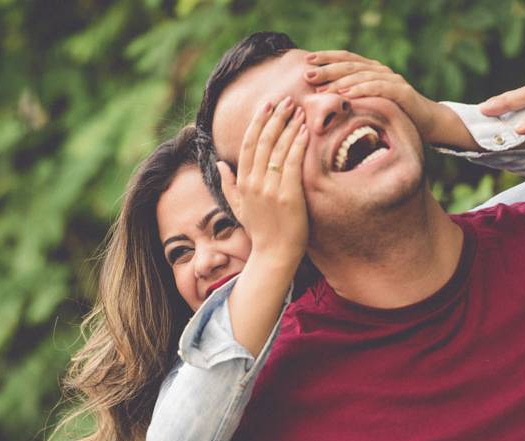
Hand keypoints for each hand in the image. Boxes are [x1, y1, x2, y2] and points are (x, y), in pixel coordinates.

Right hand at [217, 96, 308, 263]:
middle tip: (286, 100)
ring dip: (289, 126)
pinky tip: (305, 130)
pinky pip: (293, 164)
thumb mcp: (238, 207)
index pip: (248, 144)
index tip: (267, 105)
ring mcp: (271, 189)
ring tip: (298, 110)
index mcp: (242, 183)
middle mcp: (254, 183)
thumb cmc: (260, 231)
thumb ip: (228, 185)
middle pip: (263, 141)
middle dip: (275, 117)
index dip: (258, 122)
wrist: (274, 255)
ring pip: (279, 149)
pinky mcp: (288, 196)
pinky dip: (298, 145)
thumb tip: (219, 164)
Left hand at [303, 50, 448, 143]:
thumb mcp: (366, 104)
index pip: (345, 58)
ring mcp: (391, 79)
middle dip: (327, 69)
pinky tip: (347, 94)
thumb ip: (348, 98)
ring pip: (362, 75)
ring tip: (323, 88)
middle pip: (350, 65)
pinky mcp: (401, 91)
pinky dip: (362, 89)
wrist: (424, 123)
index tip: (307, 60)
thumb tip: (319, 99)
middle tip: (308, 75)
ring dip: (340, 81)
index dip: (326, 57)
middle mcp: (379, 70)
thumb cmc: (390, 114)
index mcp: (369, 70)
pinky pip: (379, 88)